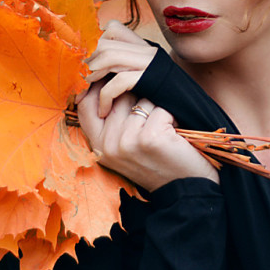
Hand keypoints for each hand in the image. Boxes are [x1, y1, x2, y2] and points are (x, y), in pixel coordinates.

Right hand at [76, 87, 217, 191]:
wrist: (185, 191)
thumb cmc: (158, 161)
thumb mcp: (126, 144)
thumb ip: (113, 119)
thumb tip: (108, 78)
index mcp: (97, 145)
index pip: (85, 104)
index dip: (99, 87)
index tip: (117, 82)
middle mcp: (107, 144)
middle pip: (118, 96)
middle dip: (138, 99)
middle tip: (151, 123)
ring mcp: (126, 141)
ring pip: (141, 100)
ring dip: (157, 109)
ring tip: (164, 132)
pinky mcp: (148, 138)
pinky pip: (160, 108)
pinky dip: (172, 117)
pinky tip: (175, 135)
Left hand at [85, 20, 158, 117]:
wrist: (196, 115)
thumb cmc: (166, 103)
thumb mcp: (143, 81)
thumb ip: (124, 71)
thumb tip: (93, 71)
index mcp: (144, 47)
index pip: (112, 28)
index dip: (94, 45)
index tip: (85, 67)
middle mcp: (148, 50)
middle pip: (105, 41)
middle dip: (87, 62)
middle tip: (80, 82)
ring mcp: (152, 63)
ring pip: (109, 56)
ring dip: (92, 76)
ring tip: (86, 94)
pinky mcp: (153, 80)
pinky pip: (120, 80)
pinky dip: (106, 96)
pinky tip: (104, 110)